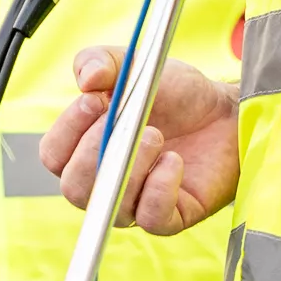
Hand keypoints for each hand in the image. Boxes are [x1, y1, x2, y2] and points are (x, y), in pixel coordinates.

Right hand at [40, 47, 238, 233]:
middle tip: (128, 122)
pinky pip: (151, 219)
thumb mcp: (136, 68)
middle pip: (74, 189)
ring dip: (133, 167)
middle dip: (95, 154)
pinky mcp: (169, 218)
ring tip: (157, 135)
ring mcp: (135, 204)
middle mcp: (104, 183)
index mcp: (85, 150)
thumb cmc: (177, 95)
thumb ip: (102, 62)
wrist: (226, 112)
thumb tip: (85, 78)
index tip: (95, 100)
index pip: (54, 155)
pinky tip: (174, 161)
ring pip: (113, 205)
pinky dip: (160, 189)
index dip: (68, 131)